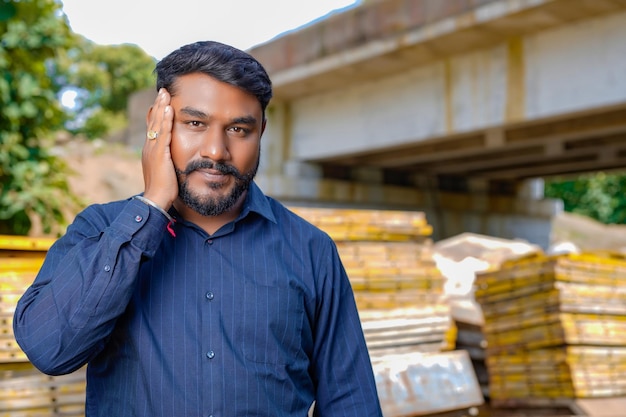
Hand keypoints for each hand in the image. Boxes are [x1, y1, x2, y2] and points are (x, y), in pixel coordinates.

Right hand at [141, 88, 177, 209]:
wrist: (156, 201)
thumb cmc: (163, 188)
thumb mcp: (165, 170)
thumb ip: (167, 160)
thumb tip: (173, 156)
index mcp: (151, 150)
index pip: (154, 127)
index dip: (158, 113)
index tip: (162, 101)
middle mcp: (149, 147)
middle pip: (153, 121)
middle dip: (158, 105)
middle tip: (163, 91)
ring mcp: (153, 150)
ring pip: (157, 124)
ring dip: (161, 108)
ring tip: (165, 94)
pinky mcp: (159, 155)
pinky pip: (163, 134)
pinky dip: (166, 121)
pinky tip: (169, 110)